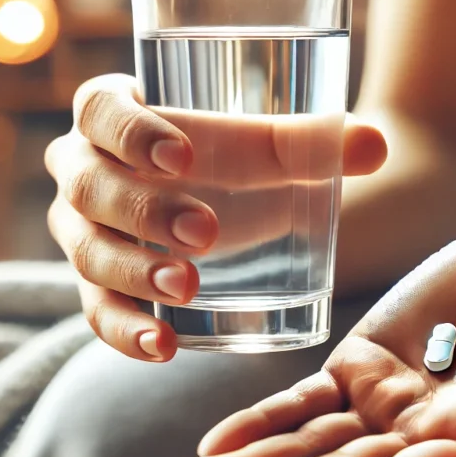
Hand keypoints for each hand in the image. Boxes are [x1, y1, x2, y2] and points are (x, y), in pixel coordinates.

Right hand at [45, 74, 387, 361]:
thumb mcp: (265, 151)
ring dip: (135, 272)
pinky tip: (164, 346)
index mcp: (110, 112)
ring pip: (88, 252)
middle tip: (205, 232)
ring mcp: (81, 231)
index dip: (131, 131)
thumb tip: (374, 144)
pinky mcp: (95, 285)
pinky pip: (97, 310)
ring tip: (187, 287)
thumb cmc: (230, 160)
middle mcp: (81, 168)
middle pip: (90, 185)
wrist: (220, 202)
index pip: (100, 110)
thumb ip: (314, 144)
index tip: (183, 155)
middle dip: (144, 211)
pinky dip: (127, 330)